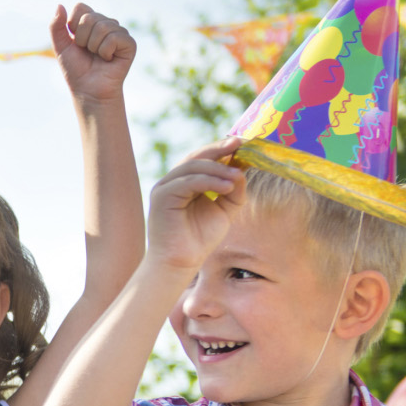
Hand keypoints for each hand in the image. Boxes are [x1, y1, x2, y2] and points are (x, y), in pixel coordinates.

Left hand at [51, 2, 136, 104]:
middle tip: (87, 52)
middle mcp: (106, 23)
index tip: (75, 42)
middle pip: (89, 18)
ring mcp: (119, 32)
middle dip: (82, 39)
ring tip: (97, 56)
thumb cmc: (76, 69)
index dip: (73, 26)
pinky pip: (114, 37)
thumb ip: (56, 26)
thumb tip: (59, 4)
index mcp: (91, 21)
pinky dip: (105, 51)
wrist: (88, 90)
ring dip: (93, 47)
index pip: (80, 7)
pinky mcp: (129, 43)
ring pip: (102, 27)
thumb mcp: (61, 46)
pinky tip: (108, 59)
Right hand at [145, 140, 244, 274]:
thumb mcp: (224, 210)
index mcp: (186, 182)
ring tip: (237, 175)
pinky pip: (187, 181)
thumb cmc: (199, 239)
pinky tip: (227, 186)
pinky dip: (209, 181)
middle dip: (219, 149)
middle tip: (239, 143)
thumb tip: (242, 170)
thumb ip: (234, 190)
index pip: (203, 159)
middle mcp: (174, 181)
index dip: (222, 149)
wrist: (180, 263)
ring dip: (218, 168)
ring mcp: (166, 187)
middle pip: (196, 157)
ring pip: (192, 166)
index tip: (243, 143)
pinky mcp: (162, 195)